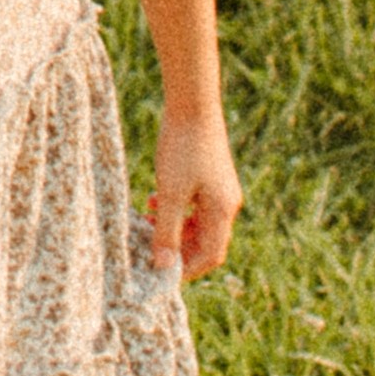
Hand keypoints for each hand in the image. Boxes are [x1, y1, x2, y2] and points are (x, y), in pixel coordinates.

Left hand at [145, 107, 239, 280]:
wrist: (192, 104)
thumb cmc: (181, 148)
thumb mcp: (170, 193)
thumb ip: (166, 230)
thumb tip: (163, 266)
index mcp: (223, 211)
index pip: (210, 255)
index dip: (187, 268)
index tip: (160, 271)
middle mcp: (227, 203)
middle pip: (206, 241)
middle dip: (178, 248)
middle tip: (149, 247)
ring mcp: (220, 189)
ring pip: (198, 223)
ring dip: (174, 228)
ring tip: (146, 222)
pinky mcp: (210, 176)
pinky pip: (195, 205)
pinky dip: (176, 210)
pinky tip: (153, 199)